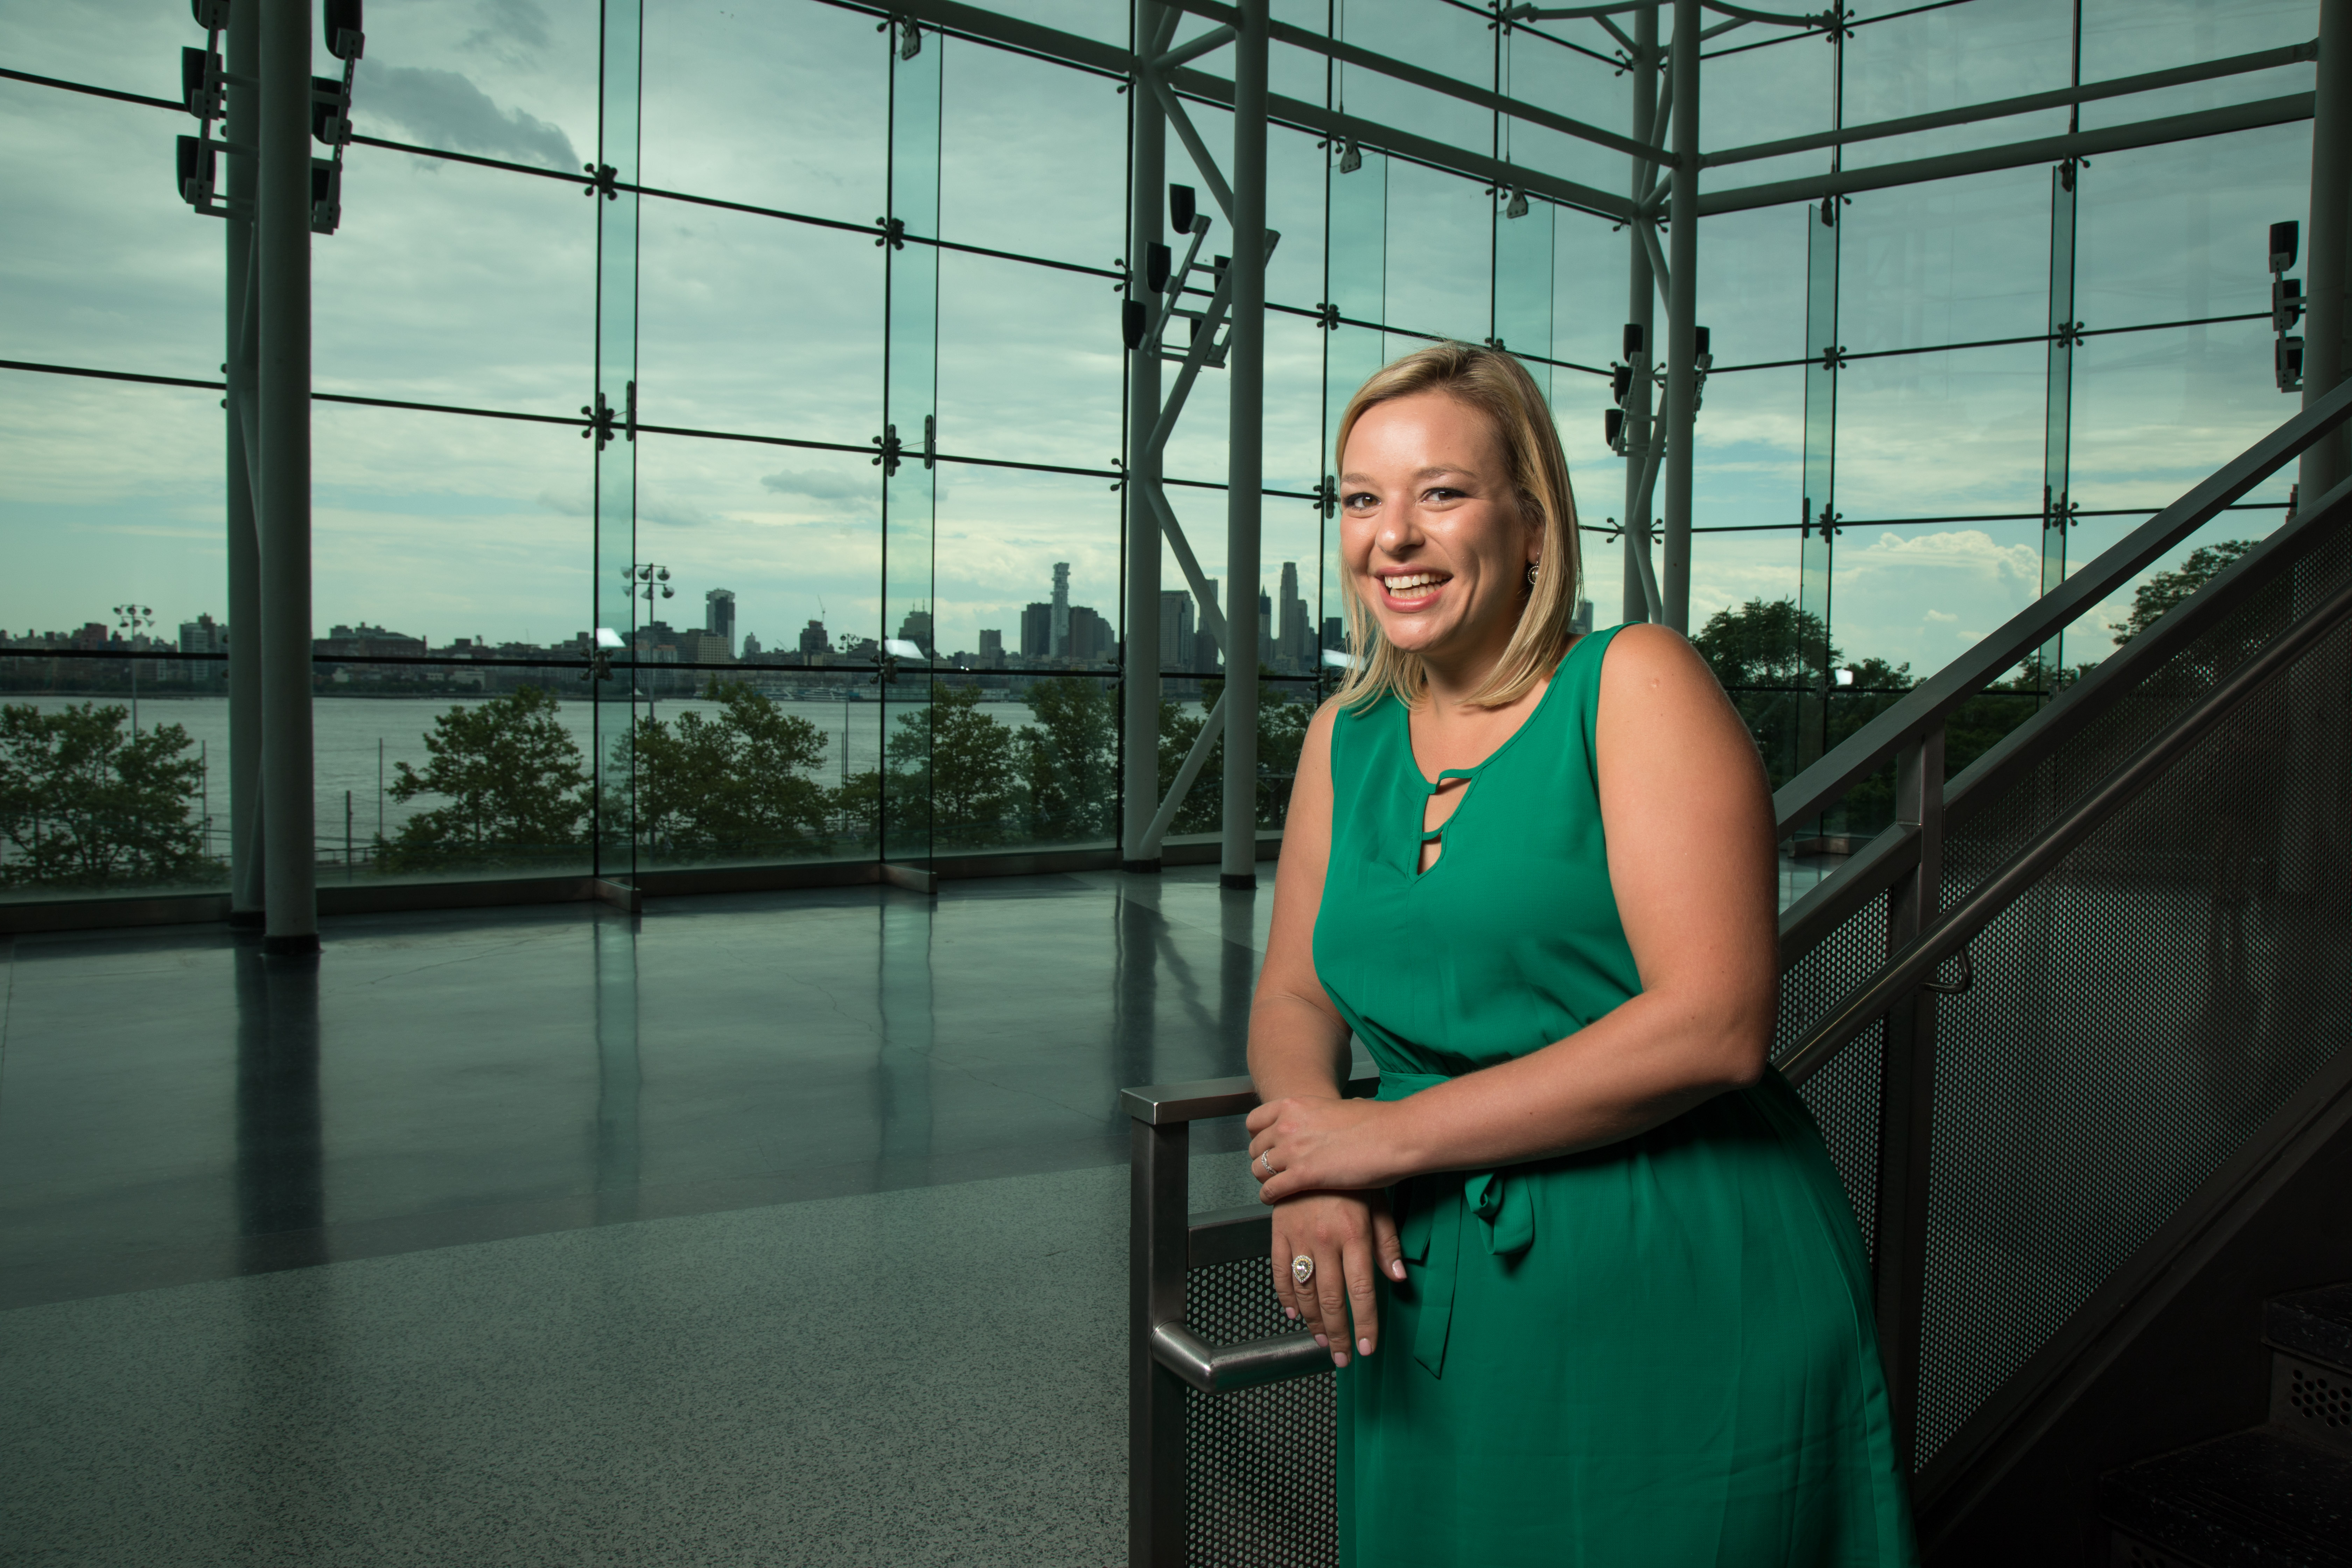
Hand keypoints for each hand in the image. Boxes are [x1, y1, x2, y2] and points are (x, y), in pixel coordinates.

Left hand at [1246, 1094, 1404, 1201]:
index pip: (1254, 1122)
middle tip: (1275, 1171)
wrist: (1395, 1135)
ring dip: (1265, 1180)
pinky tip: (1275, 1201)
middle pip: (1255, 1148)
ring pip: (1259, 1170)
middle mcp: (1288, 1125)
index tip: (1266, 1147)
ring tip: (1276, 1186)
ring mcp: (1293, 1150)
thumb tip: (1328, 1115)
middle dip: (1263, 1160)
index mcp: (1295, 1105)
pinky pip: (1271, 1189)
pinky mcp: (1303, 1176)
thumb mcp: (1338, 1107)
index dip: (1258, 1137)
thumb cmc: (1377, 1123)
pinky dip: (1269, 1197)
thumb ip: (1321, 1114)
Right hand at [1270, 1190, 1404, 1366]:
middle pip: (1332, 1299)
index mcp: (1353, 1235)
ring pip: (1305, 1292)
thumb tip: (1399, 1278)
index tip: (1367, 1347)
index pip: (1361, 1291)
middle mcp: (1325, 1240)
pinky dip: (1286, 1297)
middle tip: (1344, 1357)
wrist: (1312, 1146)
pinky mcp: (1278, 1233)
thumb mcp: (1378, 1204)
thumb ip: (1387, 1244)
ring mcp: (1298, 1237)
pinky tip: (1294, 1313)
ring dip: (1314, 1322)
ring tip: (1323, 1341)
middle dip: (1339, 1334)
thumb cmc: (1351, 1178)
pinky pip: (1279, 1272)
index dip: (1364, 1323)